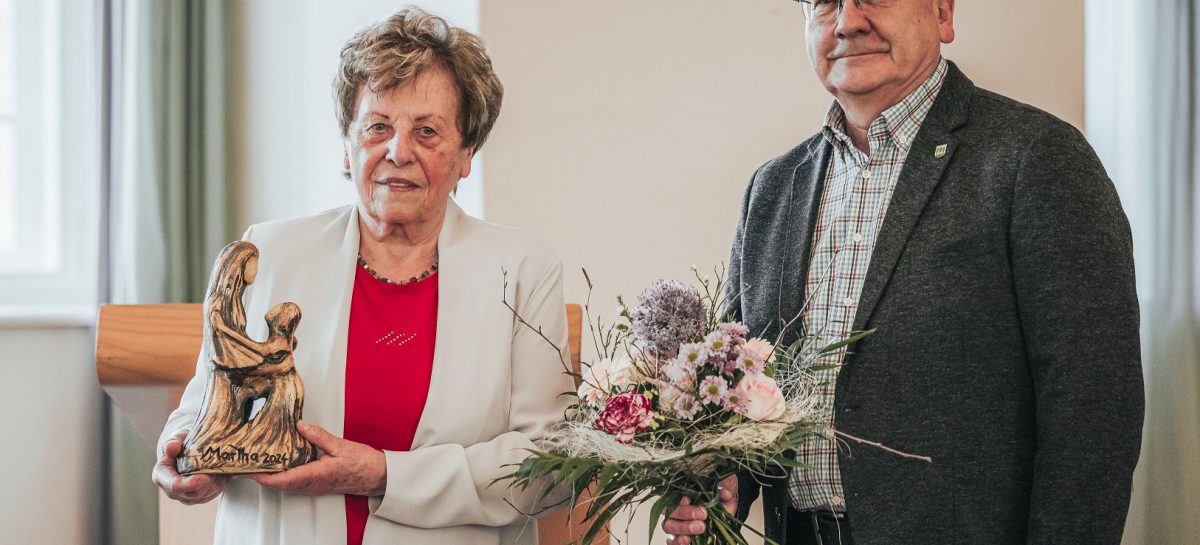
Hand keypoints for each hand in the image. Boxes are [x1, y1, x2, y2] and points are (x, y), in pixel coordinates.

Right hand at [152, 431, 228, 504]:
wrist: (187, 451)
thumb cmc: (180, 445)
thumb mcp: (176, 438)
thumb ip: (172, 442)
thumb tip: (171, 448)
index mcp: (162, 477)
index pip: (175, 486)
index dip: (191, 484)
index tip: (205, 477)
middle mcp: (172, 491)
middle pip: (194, 493)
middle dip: (208, 480)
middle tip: (216, 465)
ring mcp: (186, 497)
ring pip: (206, 494)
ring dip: (215, 481)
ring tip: (217, 466)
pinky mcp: (199, 499)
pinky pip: (213, 494)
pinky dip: (219, 483)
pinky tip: (219, 472)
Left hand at [253, 421, 386, 495]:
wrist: (378, 477)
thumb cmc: (364, 464)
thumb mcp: (341, 445)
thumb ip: (318, 436)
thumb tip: (300, 426)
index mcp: (317, 475)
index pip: (284, 480)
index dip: (265, 477)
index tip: (251, 470)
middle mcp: (314, 484)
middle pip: (281, 485)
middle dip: (264, 476)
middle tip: (251, 463)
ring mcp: (316, 487)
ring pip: (288, 485)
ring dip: (274, 477)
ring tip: (263, 463)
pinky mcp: (319, 485)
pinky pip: (297, 483)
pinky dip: (286, 476)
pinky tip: (284, 465)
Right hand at [663, 474, 737, 544]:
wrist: (725, 523)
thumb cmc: (720, 506)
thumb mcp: (725, 498)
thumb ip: (724, 493)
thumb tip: (724, 493)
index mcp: (683, 497)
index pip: (673, 495)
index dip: (678, 498)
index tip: (688, 499)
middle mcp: (676, 511)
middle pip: (670, 511)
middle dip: (685, 513)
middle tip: (703, 515)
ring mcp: (676, 525)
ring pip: (668, 526)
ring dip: (682, 527)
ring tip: (700, 528)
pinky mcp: (679, 538)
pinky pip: (671, 541)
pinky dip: (677, 541)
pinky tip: (687, 540)